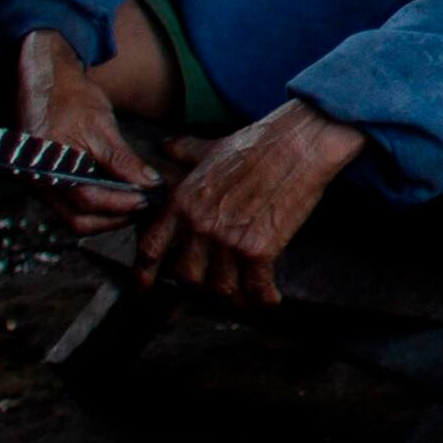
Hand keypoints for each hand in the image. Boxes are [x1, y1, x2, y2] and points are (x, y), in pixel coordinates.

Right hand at [15, 28, 160, 236]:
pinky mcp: (45, 184)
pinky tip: (116, 194)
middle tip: (143, 206)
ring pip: (74, 217)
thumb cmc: (70, 98)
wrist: (45, 82)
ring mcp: (40, 186)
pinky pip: (69, 207)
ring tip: (134, 201)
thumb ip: (122, 159)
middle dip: (114, 218)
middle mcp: (39, 183)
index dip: (121, 203)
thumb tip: (148, 183)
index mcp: (49, 166)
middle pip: (79, 220)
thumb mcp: (100, 125)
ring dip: (105, 216)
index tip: (148, 199)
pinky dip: (94, 207)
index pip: (88, 200)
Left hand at [135, 98, 367, 304]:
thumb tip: (167, 145)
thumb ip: (186, 152)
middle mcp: (199, 225)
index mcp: (182, 202)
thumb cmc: (259, 143)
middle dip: (198, 285)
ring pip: (221, 287)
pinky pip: (256, 288)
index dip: (143, 274)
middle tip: (213, 285)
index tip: (143, 288)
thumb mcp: (212, 148)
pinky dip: (263, 299)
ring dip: (234, 296)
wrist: (299, 143)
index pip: (150, 248)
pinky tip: (270, 300)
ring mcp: (228, 240)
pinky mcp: (259, 249)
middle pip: (186, 276)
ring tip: (245, 296)